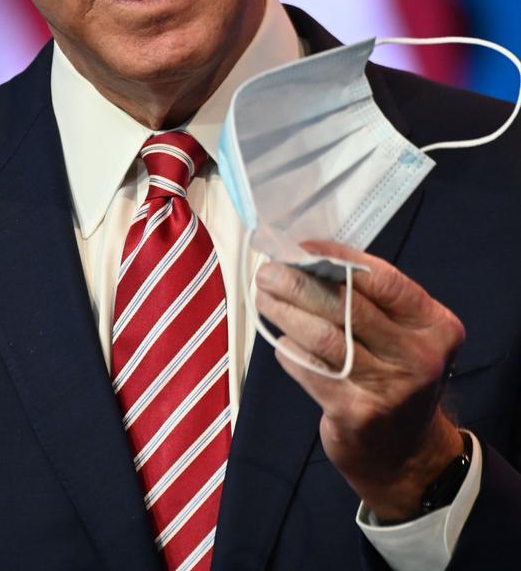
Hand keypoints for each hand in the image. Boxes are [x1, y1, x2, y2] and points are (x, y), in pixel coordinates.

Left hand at [255, 239, 465, 521]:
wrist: (406, 454)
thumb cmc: (396, 375)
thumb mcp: (404, 335)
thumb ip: (370, 300)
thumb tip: (309, 258)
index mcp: (436, 326)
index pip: (382, 280)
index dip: (338, 257)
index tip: (302, 248)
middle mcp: (419, 357)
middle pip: (347, 306)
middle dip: (299, 283)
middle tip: (268, 271)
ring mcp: (389, 388)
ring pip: (324, 336)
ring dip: (286, 312)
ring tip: (264, 297)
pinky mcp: (357, 413)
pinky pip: (311, 369)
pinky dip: (289, 350)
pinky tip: (280, 340)